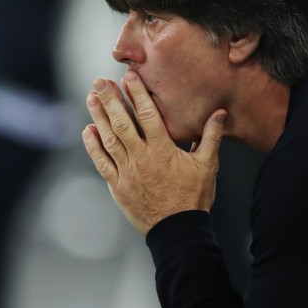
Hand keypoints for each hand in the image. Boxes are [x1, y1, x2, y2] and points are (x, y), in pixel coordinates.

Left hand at [82, 72, 225, 235]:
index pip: (147, 115)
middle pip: (122, 123)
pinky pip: (102, 162)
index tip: (128, 77)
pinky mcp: (118, 186)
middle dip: (110, 100)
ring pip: (109, 139)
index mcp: (163, 150)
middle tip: (99, 81)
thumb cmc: (193, 198)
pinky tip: (88, 131)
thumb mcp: (207, 165)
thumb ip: (211, 137)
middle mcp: (142, 158)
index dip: (137, 94)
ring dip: (99, 117)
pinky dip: (93, 146)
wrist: (177, 230)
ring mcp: (127, 172)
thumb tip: (219, 113)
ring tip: (91, 98)